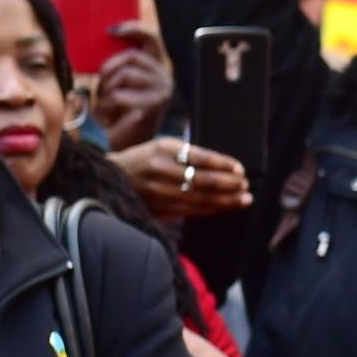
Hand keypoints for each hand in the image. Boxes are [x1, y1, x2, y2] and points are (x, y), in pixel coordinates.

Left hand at [94, 21, 174, 150]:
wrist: (123, 145)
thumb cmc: (116, 113)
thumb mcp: (116, 83)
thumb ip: (117, 65)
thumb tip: (104, 42)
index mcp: (157, 68)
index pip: (152, 39)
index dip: (134, 29)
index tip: (112, 30)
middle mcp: (164, 77)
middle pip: (131, 56)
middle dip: (108, 69)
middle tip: (100, 85)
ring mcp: (161, 91)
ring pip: (124, 75)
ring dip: (106, 89)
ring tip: (105, 104)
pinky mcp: (152, 106)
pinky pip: (120, 95)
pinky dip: (107, 105)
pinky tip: (109, 116)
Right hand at [112, 137, 251, 219]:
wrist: (110, 176)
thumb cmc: (145, 158)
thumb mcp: (163, 146)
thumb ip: (190, 154)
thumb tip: (226, 167)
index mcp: (163, 148)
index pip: (200, 157)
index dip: (223, 165)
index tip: (241, 170)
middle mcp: (159, 169)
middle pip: (201, 179)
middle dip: (228, 185)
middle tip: (246, 186)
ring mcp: (156, 190)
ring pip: (197, 198)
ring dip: (225, 200)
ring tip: (243, 199)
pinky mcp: (155, 207)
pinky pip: (188, 210)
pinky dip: (209, 209)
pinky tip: (224, 207)